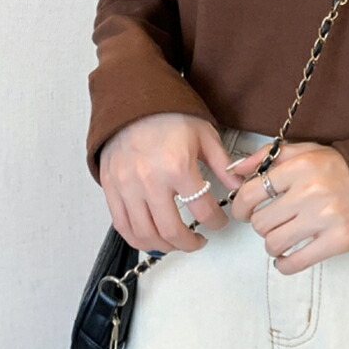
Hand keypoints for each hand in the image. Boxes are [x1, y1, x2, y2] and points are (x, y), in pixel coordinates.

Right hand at [98, 113, 244, 254]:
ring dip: (165, 246)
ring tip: (178, 242)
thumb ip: (222, 164)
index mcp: (178, 166)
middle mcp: (150, 180)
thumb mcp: (205, 135)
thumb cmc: (170, 116)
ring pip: (146, 234)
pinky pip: (122, 226)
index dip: (216, 222)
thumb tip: (238, 188)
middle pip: (172, 230)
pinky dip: (138, 240)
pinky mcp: (111, 189)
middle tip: (199, 241)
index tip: (219, 222)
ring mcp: (127, 186)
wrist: (134, 101)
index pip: (202, 209)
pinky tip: (152, 239)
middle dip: (190, 243)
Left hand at [229, 141, 348, 274]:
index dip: (241, 206)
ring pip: (274, 243)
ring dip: (273, 244)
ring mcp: (324, 218)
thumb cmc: (342, 168)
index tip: (245, 211)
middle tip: (271, 222)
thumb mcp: (309, 151)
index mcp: (301, 166)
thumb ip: (269, 156)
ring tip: (283, 238)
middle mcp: (310, 191)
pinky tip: (287, 257)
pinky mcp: (336, 242)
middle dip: (260, 225)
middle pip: (261, 222)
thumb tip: (235, 169)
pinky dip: (284, 264)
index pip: (251, 192)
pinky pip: (295, 263)